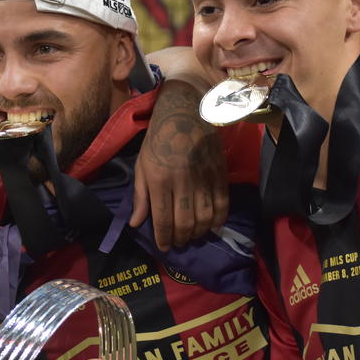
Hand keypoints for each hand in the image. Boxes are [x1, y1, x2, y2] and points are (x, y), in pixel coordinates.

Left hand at [132, 79, 227, 249]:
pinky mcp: (220, 173)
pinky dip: (218, 221)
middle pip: (185, 223)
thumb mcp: (142, 165)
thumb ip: (140, 196)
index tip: (164, 247)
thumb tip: (137, 224)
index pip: (162, 219)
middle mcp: (182, 181)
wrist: (186, 111)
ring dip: (198, 234)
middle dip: (181, 239)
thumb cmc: (158, 139)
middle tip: (178, 243)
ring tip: (192, 236)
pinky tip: (211, 226)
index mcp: (159, 179)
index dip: (164, 238)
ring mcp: (204, 178)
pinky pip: (223, 205)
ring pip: (205, 218)